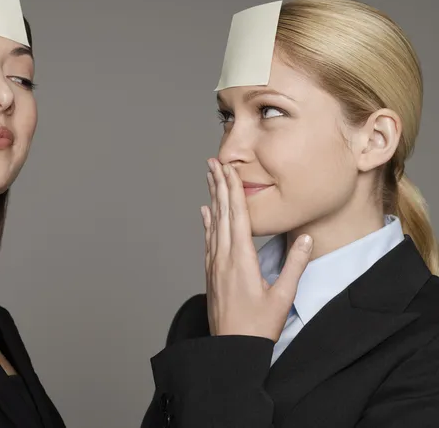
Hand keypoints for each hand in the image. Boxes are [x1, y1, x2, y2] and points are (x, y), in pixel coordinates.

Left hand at [200, 158, 312, 341]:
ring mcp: (215, 265)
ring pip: (213, 224)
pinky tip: (205, 213)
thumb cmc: (258, 327)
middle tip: (214, 162)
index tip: (230, 169)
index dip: (234, 191)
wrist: (230, 349)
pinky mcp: (211, 273)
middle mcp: (224, 258)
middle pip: (222, 214)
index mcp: (242, 260)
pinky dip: (207, 223)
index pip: (238, 217)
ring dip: (213, 199)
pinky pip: (208, 240)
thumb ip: (294, 266)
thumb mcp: (282, 297)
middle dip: (220, 186)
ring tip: (210, 179)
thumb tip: (304, 239)